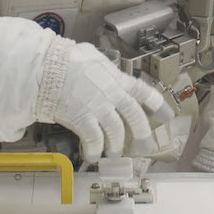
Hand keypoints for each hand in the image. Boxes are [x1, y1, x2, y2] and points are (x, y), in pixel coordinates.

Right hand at [35, 38, 173, 162]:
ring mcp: (99, 109)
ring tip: (114, 154)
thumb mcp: (92, 57)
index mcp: (117, 79)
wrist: (47, 69)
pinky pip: (93, 141)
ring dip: (115, 146)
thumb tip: (104, 68)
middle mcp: (112, 95)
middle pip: (135, 117)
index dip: (158, 105)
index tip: (167, 116)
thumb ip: (104, 67)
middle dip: (143, 133)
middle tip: (146, 146)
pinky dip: (94, 150)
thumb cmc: (67, 59)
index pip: (144, 92)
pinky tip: (93, 156)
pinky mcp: (83, 120)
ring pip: (115, 133)